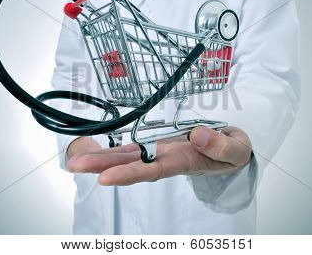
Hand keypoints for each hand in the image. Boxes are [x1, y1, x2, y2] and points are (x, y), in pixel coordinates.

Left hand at [67, 126, 251, 185]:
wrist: (230, 149)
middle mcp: (167, 158)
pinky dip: (113, 149)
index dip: (131, 173)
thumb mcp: (236, 150)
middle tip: (75, 167)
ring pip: (129, 155)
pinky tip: (94, 151)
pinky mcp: (159, 143)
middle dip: (104, 166)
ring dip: (102, 159)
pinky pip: (134, 147)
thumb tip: (199, 135)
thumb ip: (221, 145)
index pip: (155, 170)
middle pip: (133, 164)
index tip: (106, 177)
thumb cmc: (232, 151)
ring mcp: (161, 151)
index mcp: (186, 162)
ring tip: (75, 163)